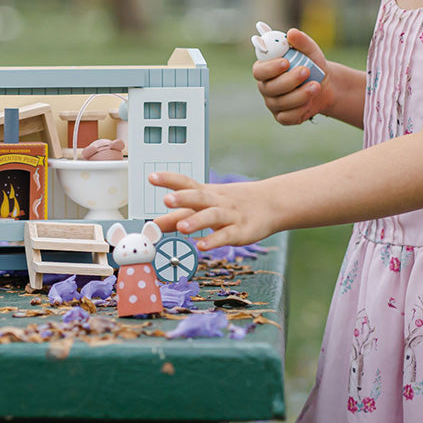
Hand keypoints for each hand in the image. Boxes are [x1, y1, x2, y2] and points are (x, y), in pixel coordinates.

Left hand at [148, 172, 276, 250]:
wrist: (270, 204)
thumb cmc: (231, 205)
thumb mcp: (205, 206)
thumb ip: (179, 216)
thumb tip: (154, 225)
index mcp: (206, 193)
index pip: (187, 183)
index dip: (169, 179)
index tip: (152, 177)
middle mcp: (217, 202)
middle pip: (199, 197)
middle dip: (183, 198)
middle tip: (166, 200)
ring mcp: (230, 216)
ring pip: (213, 216)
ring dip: (197, 221)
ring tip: (182, 228)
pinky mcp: (241, 231)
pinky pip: (227, 235)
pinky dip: (214, 240)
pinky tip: (201, 246)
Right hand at [252, 27, 333, 124]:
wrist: (325, 86)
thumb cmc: (313, 65)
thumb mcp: (311, 51)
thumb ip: (302, 42)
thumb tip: (291, 33)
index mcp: (266, 69)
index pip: (259, 70)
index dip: (270, 68)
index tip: (286, 62)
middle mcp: (266, 87)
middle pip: (269, 88)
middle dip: (289, 80)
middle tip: (306, 71)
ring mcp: (273, 103)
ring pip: (280, 103)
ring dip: (299, 95)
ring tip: (316, 86)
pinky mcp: (282, 117)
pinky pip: (287, 117)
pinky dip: (300, 109)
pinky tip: (311, 101)